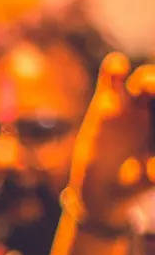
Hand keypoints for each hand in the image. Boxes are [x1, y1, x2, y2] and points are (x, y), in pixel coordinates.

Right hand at [68, 53, 154, 230]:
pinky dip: (114, 69)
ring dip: (150, 79)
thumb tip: (154, 171)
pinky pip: (112, 80)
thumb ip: (153, 172)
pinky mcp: (107, 101)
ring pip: (145, 80)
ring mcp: (133, 104)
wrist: (104, 189)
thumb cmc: (135, 185)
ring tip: (148, 86)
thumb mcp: (151, 178)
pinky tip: (117, 65)